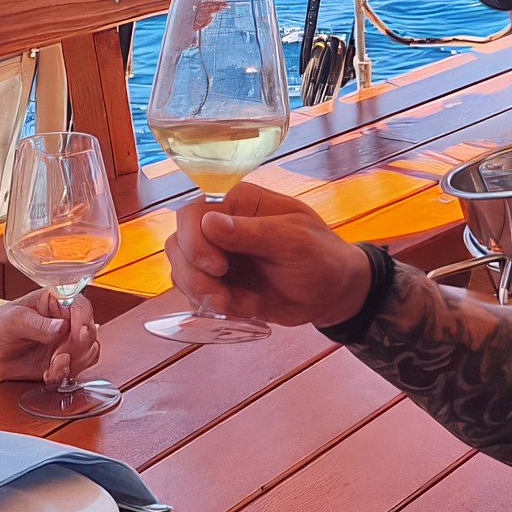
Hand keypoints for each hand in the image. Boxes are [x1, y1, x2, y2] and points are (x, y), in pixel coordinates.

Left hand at [0, 291, 99, 387]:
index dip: (83, 320)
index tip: (77, 334)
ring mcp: (65, 340)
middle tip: (58, 356)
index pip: (81, 305)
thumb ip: (38, 324)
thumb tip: (61, 328)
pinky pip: (78, 368)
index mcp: (55, 300)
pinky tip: (48, 373)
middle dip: (77, 347)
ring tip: (51, 366)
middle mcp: (65, 319)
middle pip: (89, 331)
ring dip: (72, 363)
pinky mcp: (63, 359)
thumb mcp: (13, 321)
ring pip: (88, 351)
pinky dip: (65, 374)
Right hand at [176, 179, 368, 328]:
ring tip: (232, 305)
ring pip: (181, 271)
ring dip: (200, 293)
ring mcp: (217, 256)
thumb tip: (209, 222)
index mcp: (238, 203)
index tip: (217, 267)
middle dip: (193, 274)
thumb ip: (252, 233)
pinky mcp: (219, 284)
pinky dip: (212, 307)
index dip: (195, 240)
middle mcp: (221, 226)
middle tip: (220, 297)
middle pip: (179, 244)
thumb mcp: (294, 241)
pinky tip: (243, 308)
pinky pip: (195, 295)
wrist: (332, 294)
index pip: (193, 213)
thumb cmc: (320, 257)